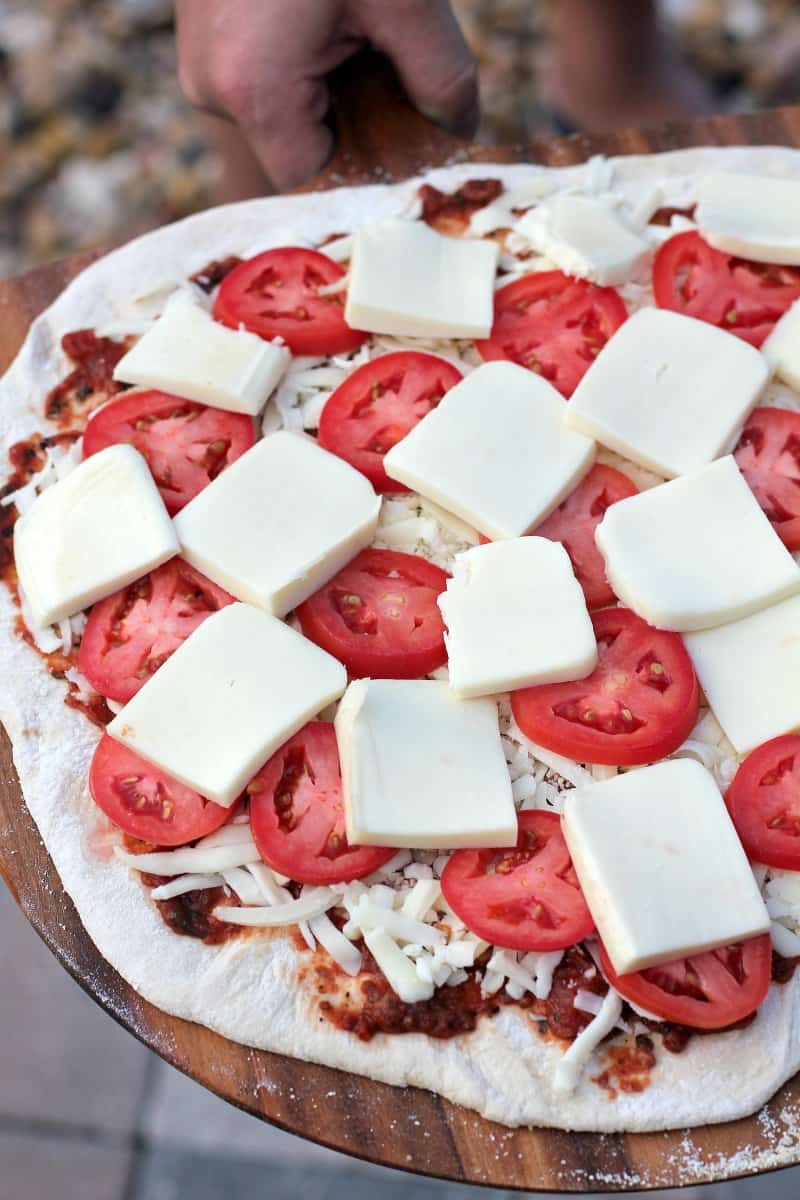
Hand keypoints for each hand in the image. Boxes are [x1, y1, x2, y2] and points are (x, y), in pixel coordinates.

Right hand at [176, 0, 478, 190]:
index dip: (366, 173)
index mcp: (253, 91)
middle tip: (398, 79)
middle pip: (298, 148)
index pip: (313, 182)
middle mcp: (211, 87)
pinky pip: (262, 75)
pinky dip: (306, 62)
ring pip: (282, 111)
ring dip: (333, 90)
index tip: (409, 152)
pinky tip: (332, 20)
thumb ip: (441, 80)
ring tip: (365, 33)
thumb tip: (461, 133)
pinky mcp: (203, 30)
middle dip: (355, 124)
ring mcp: (199, 58)